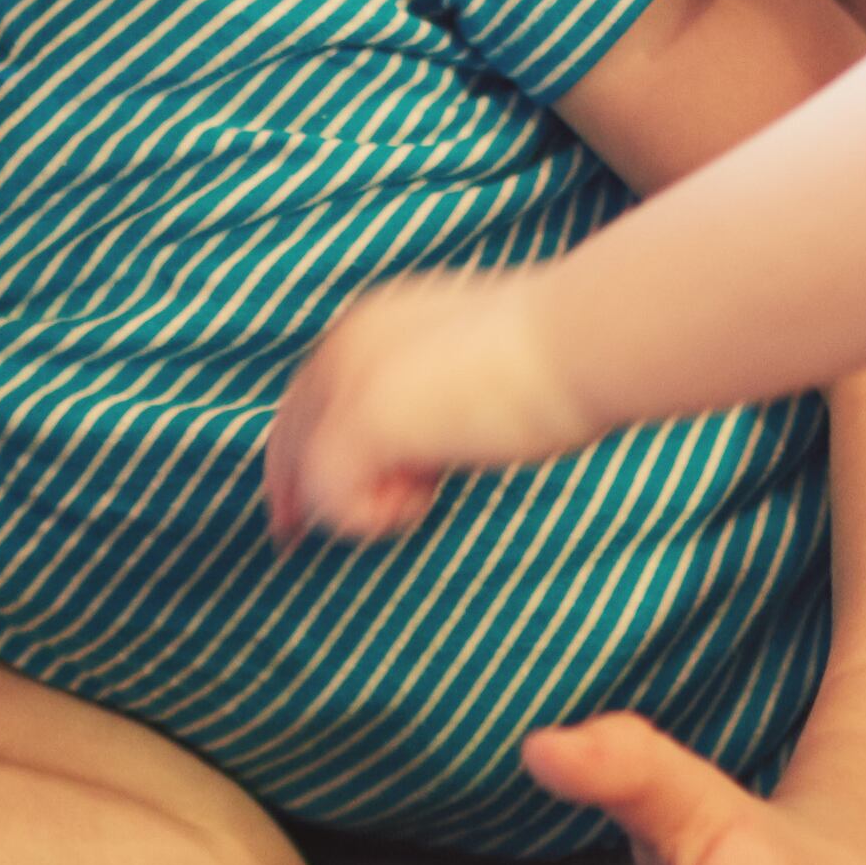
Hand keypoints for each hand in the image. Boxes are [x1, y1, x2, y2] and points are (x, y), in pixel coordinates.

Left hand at [261, 269, 594, 542]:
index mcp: (373, 322)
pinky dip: (377, 515)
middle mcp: (346, 343)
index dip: (299, 449)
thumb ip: (426, 400)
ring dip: (369, 500)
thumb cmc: (552, 362)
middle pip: (289, 436)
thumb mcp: (468, 373)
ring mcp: (348, 380)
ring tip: (433, 484)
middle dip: (292, 492)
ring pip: (311, 476)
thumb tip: (412, 450)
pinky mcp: (359, 422)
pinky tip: (429, 491)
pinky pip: (334, 501)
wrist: (577, 342)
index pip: (310, 396)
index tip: (299, 500)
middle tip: (288, 542)